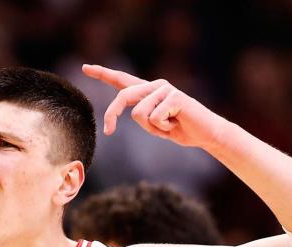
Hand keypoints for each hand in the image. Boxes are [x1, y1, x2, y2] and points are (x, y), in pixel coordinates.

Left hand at [82, 64, 220, 147]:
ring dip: (152, 129)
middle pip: (123, 96)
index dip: (103, 73)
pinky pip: (155, 118)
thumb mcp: (154, 125)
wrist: (206, 134)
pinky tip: (177, 124)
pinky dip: (163, 129)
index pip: (121, 80)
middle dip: (112, 115)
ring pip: (139, 114)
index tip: (85, 68)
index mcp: (147, 92)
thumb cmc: (179, 130)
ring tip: (168, 126)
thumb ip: (142, 116)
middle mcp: (154, 85)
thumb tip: (132, 111)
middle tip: (108, 131)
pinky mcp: (175, 96)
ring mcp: (165, 89)